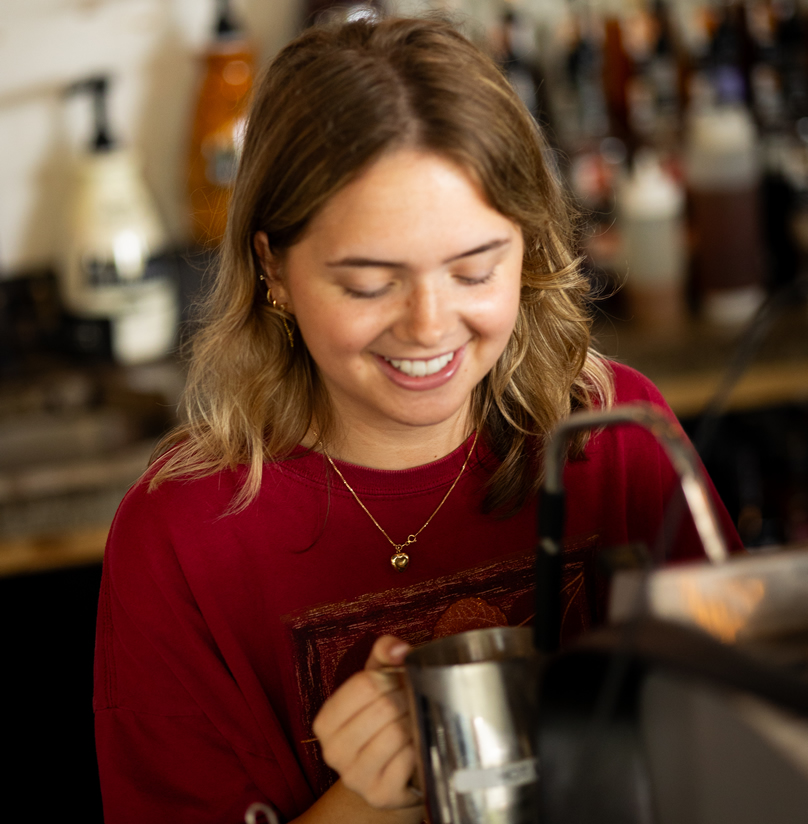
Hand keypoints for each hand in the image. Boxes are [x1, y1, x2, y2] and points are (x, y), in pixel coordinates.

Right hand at [312, 636, 419, 809]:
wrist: (391, 774)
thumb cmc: (384, 720)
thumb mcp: (379, 683)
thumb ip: (385, 654)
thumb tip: (398, 649)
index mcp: (325, 721)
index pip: (364, 684)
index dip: (389, 679)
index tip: (396, 683)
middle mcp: (332, 751)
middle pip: (383, 707)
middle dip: (405, 700)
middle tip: (409, 702)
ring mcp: (354, 777)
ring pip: (395, 733)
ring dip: (412, 723)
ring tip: (411, 722)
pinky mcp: (379, 795)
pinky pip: (407, 759)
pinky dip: (417, 748)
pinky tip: (413, 747)